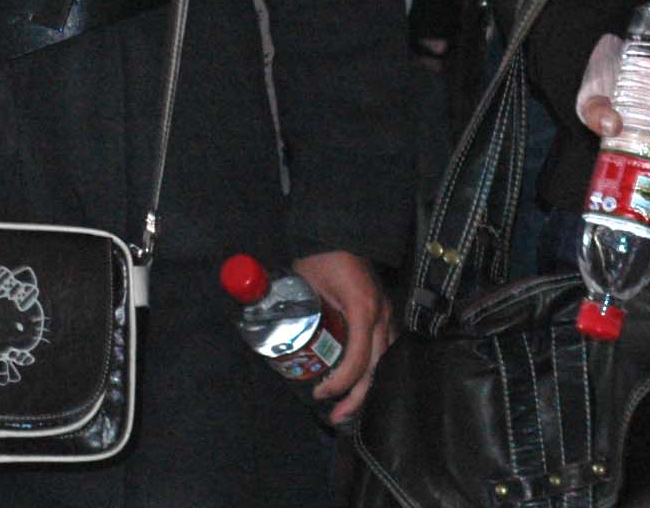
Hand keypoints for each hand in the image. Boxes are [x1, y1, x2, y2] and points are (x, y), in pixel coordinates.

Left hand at [292, 250, 390, 424]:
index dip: (341, 382)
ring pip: (384, 362)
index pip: (358, 358)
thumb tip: (262, 331)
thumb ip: (283, 303)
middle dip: (356, 397)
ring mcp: (387, 315)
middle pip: (375, 367)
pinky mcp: (385, 315)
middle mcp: (380, 315)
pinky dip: (372, 371)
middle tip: (335, 417)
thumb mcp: (302, 281)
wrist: (340, 233)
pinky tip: (359, 384)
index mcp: (362, 308)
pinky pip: (384, 350)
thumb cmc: (321, 257)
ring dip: (366, 388)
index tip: (320, 393)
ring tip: (346, 408)